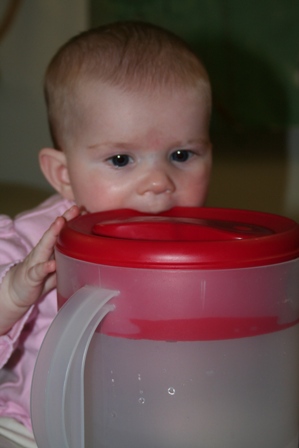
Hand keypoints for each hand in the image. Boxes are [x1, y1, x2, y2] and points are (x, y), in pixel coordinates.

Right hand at [0, 206, 79, 334]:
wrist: (16, 291)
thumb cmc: (39, 278)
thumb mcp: (57, 268)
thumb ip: (69, 260)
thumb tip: (88, 255)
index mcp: (50, 249)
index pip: (61, 232)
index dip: (72, 221)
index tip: (84, 210)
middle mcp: (42, 252)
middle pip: (54, 233)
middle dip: (64, 220)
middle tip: (75, 208)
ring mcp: (35, 262)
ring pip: (44, 246)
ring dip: (53, 233)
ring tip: (61, 222)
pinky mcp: (31, 276)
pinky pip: (38, 271)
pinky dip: (45, 267)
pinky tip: (52, 264)